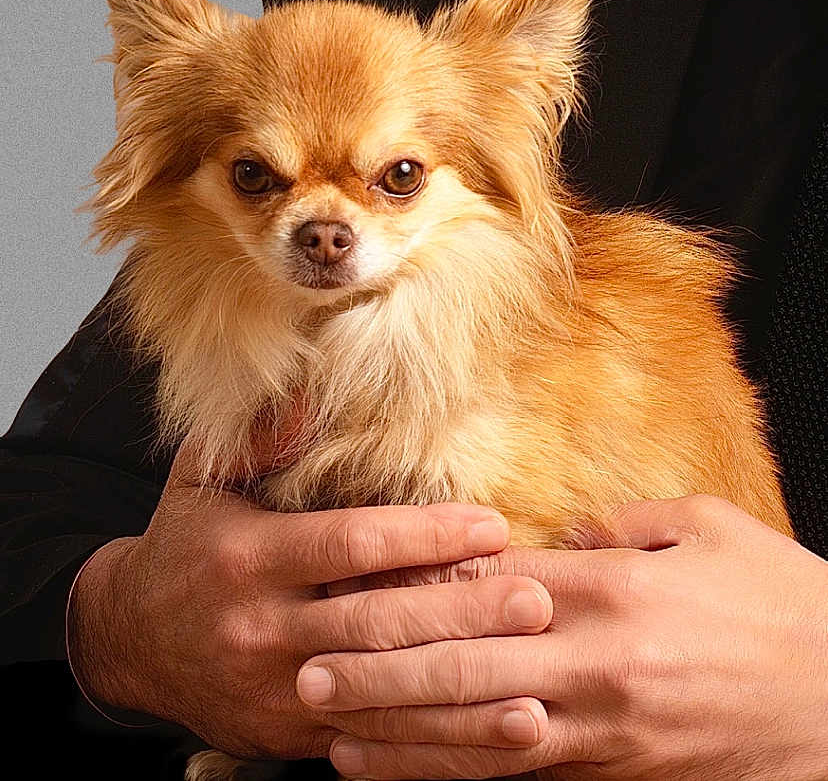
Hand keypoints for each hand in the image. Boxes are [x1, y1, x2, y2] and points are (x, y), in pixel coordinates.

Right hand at [66, 426, 555, 760]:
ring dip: (461, 694)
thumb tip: (316, 394)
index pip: (351, 543)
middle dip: (461, 612)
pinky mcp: (290, 733)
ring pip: (382, 696)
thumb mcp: (201, 478)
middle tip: (535, 598)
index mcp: (248, 559)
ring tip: (535, 685)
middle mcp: (262, 629)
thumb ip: (259, 437)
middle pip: (377, 623)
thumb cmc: (182, 544)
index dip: (424, 534)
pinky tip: (483, 740)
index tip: (491, 524)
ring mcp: (277, 690)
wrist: (129, 642)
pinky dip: (429, 743)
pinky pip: (369, 742)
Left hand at [300, 496, 827, 779]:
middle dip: (379, 666)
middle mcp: (592, 657)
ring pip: (475, 727)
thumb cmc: (783, 601)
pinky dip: (452, 770)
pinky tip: (402, 771)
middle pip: (463, 659)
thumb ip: (629, 522)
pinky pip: (517, 771)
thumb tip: (573, 529)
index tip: (357, 588)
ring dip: (396, 727)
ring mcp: (600, 723)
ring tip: (329, 728)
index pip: (489, 584)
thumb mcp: (712, 528)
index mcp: (611, 586)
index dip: (417, 587)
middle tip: (307, 671)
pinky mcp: (614, 770)